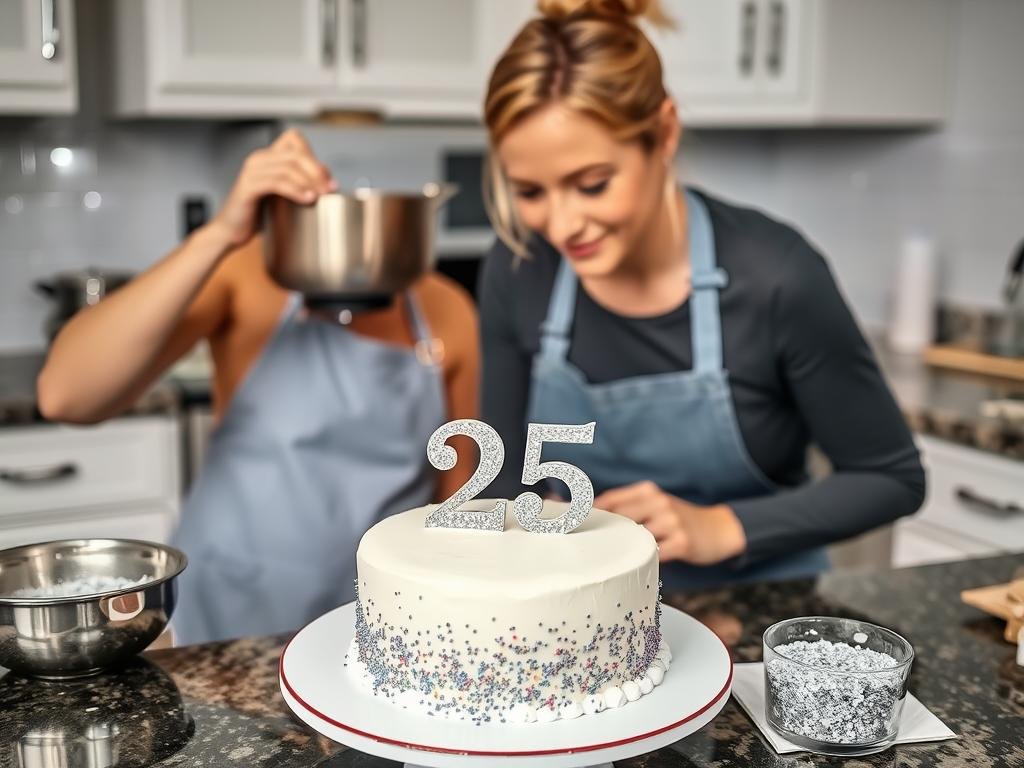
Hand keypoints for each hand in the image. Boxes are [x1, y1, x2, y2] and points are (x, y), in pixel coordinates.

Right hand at [209, 129, 336, 249]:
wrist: (231, 232)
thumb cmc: (259, 215)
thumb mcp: (283, 195)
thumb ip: (299, 183)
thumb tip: (329, 182)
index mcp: (268, 157)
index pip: (294, 139)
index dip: (314, 156)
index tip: (328, 179)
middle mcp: (259, 159)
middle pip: (296, 154)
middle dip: (317, 171)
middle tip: (330, 189)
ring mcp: (251, 171)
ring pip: (288, 167)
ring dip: (310, 181)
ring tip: (322, 196)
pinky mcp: (247, 187)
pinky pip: (276, 183)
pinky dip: (295, 190)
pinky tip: (308, 199)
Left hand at [594, 481, 745, 564]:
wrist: (719, 529)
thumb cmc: (679, 520)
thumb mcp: (656, 505)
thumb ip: (630, 509)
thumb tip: (592, 517)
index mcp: (648, 491)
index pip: (610, 499)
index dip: (588, 512)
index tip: (569, 525)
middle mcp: (658, 502)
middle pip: (618, 517)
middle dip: (598, 531)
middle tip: (580, 547)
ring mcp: (671, 521)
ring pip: (634, 535)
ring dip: (618, 547)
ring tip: (600, 560)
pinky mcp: (682, 541)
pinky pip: (654, 553)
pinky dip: (640, 560)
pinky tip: (631, 568)